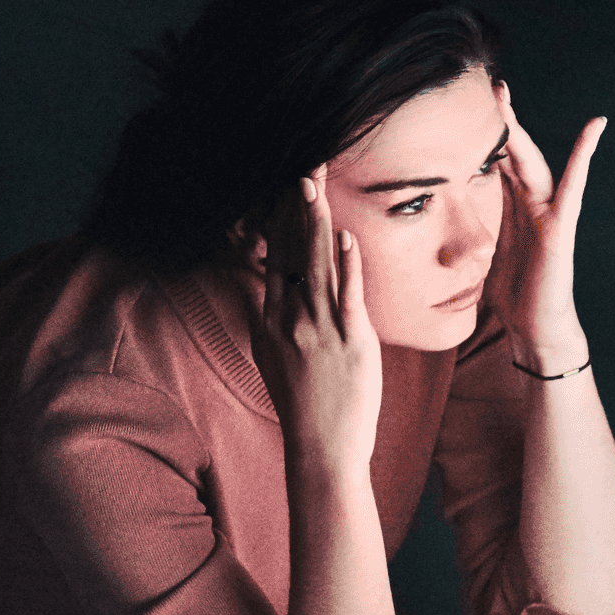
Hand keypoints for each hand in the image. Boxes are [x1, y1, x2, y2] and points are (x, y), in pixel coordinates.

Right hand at [245, 165, 380, 474]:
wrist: (322, 447)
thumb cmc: (304, 405)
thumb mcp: (273, 359)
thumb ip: (268, 320)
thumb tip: (262, 289)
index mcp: (272, 323)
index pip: (275, 260)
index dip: (279, 222)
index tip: (283, 188)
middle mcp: (292, 321)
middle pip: (294, 253)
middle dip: (297, 208)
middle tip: (302, 168)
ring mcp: (321, 330)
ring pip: (318, 266)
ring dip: (318, 223)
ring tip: (316, 186)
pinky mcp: (352, 342)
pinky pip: (348, 296)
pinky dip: (348, 266)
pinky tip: (347, 238)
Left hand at [489, 81, 604, 372]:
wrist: (536, 327)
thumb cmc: (512, 296)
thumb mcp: (480, 257)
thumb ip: (467, 236)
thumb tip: (434, 233)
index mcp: (508, 208)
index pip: (493, 163)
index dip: (482, 136)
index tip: (465, 108)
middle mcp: (528, 203)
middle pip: (511, 152)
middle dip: (499, 120)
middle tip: (488, 85)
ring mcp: (546, 211)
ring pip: (530, 160)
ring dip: (518, 128)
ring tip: (505, 95)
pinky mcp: (560, 226)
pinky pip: (572, 185)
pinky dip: (584, 154)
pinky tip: (594, 127)